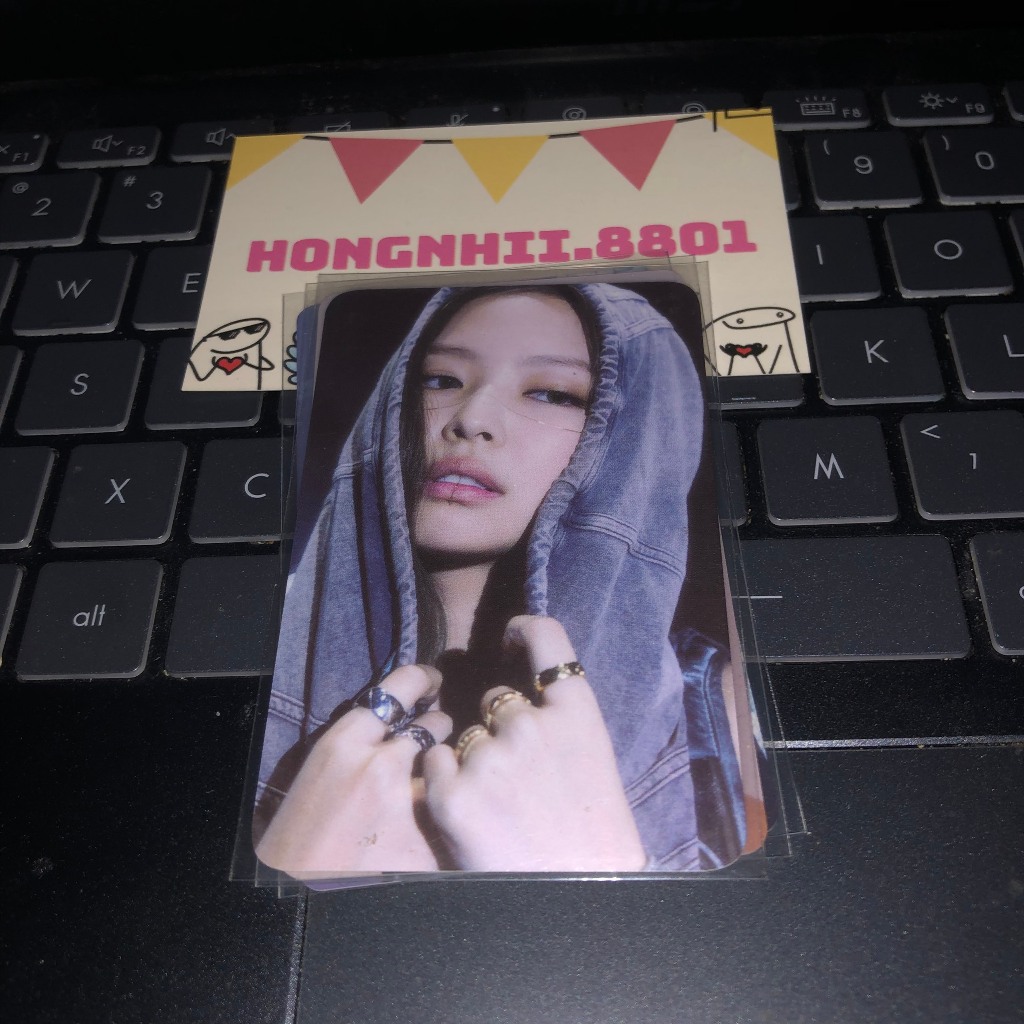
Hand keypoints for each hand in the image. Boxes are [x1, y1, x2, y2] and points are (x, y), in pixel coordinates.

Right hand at [256, 665, 452, 876]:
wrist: (292, 897)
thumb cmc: (298, 836)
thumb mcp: (320, 771)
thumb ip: (358, 743)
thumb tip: (394, 720)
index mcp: (343, 742)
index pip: (400, 686)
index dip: (422, 679)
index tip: (431, 680)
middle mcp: (379, 766)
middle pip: (433, 725)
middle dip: (438, 726)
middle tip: (436, 731)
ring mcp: (405, 806)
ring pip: (444, 769)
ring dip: (443, 771)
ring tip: (435, 777)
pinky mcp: (423, 844)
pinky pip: (443, 817)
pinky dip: (438, 819)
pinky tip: (427, 827)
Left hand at [422, 615, 646, 871]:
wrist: (577, 899)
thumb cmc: (593, 838)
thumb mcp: (591, 761)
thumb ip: (559, 722)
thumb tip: (523, 697)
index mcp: (577, 711)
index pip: (547, 637)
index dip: (525, 630)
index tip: (513, 637)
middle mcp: (531, 722)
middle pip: (496, 700)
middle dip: (498, 728)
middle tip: (517, 777)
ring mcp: (488, 756)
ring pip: (463, 737)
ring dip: (473, 761)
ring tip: (500, 808)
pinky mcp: (451, 793)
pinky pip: (436, 765)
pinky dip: (445, 785)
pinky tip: (472, 814)